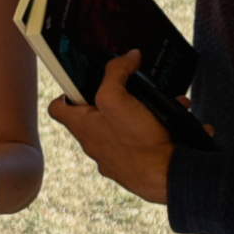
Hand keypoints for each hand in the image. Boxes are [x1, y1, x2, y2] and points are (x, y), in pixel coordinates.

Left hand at [46, 51, 177, 205]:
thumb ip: (116, 73)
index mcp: (82, 127)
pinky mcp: (135, 165)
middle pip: (95, 115)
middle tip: (130, 88)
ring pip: (124, 126)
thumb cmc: (137, 141)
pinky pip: (144, 141)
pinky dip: (158, 130)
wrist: (167, 176)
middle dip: (115, 98)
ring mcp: (114, 157)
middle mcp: (94, 144)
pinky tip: (175, 122)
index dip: (67, 92)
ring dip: (142, 112)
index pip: (58, 108)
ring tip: (161, 104)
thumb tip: (127, 57)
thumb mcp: (118, 98)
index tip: (83, 82)